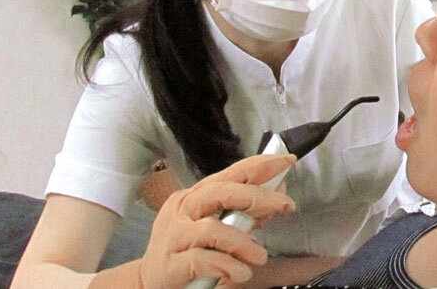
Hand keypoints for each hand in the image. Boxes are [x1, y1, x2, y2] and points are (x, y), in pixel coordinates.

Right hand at [138, 153, 295, 288]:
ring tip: (259, 256)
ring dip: (243, 242)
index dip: (260, 165)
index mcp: (197, 196)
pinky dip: (227, 266)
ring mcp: (174, 236)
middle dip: (258, 197)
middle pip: (222, 192)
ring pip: (212, 229)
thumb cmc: (188, 251)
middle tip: (285, 205)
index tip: (286, 161)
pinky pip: (203, 260)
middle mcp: (183, 209)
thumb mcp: (220, 227)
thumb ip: (248, 212)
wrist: (150, 282)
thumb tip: (279, 191)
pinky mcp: (169, 264)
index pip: (231, 173)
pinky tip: (240, 272)